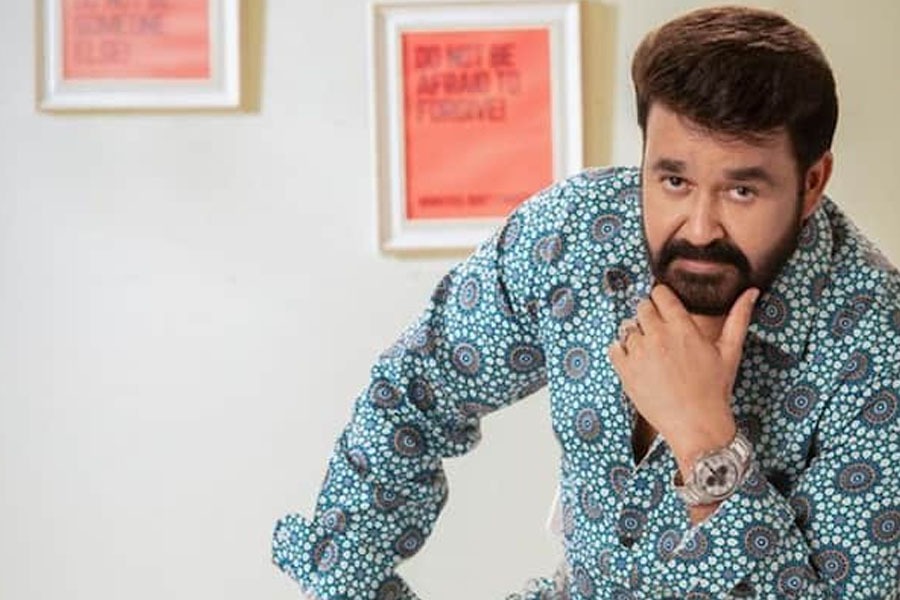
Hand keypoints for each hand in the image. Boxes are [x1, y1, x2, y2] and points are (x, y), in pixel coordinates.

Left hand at [607, 285, 758, 471]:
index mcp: (682, 327)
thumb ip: (739, 318)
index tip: (665, 307)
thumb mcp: (730, 351)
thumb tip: (751, 292)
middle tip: (659, 331)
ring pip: (628, 327)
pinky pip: (614, 347)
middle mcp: (657, 336)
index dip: (662, 298)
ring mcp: (639, 353)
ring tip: (650, 351)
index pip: (660, 293)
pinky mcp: (625, 370)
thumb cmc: (714, 389)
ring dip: (637, 334)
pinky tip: (637, 361)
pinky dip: (621, 351)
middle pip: (642, 307)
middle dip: (649, 315)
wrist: (696, 425)